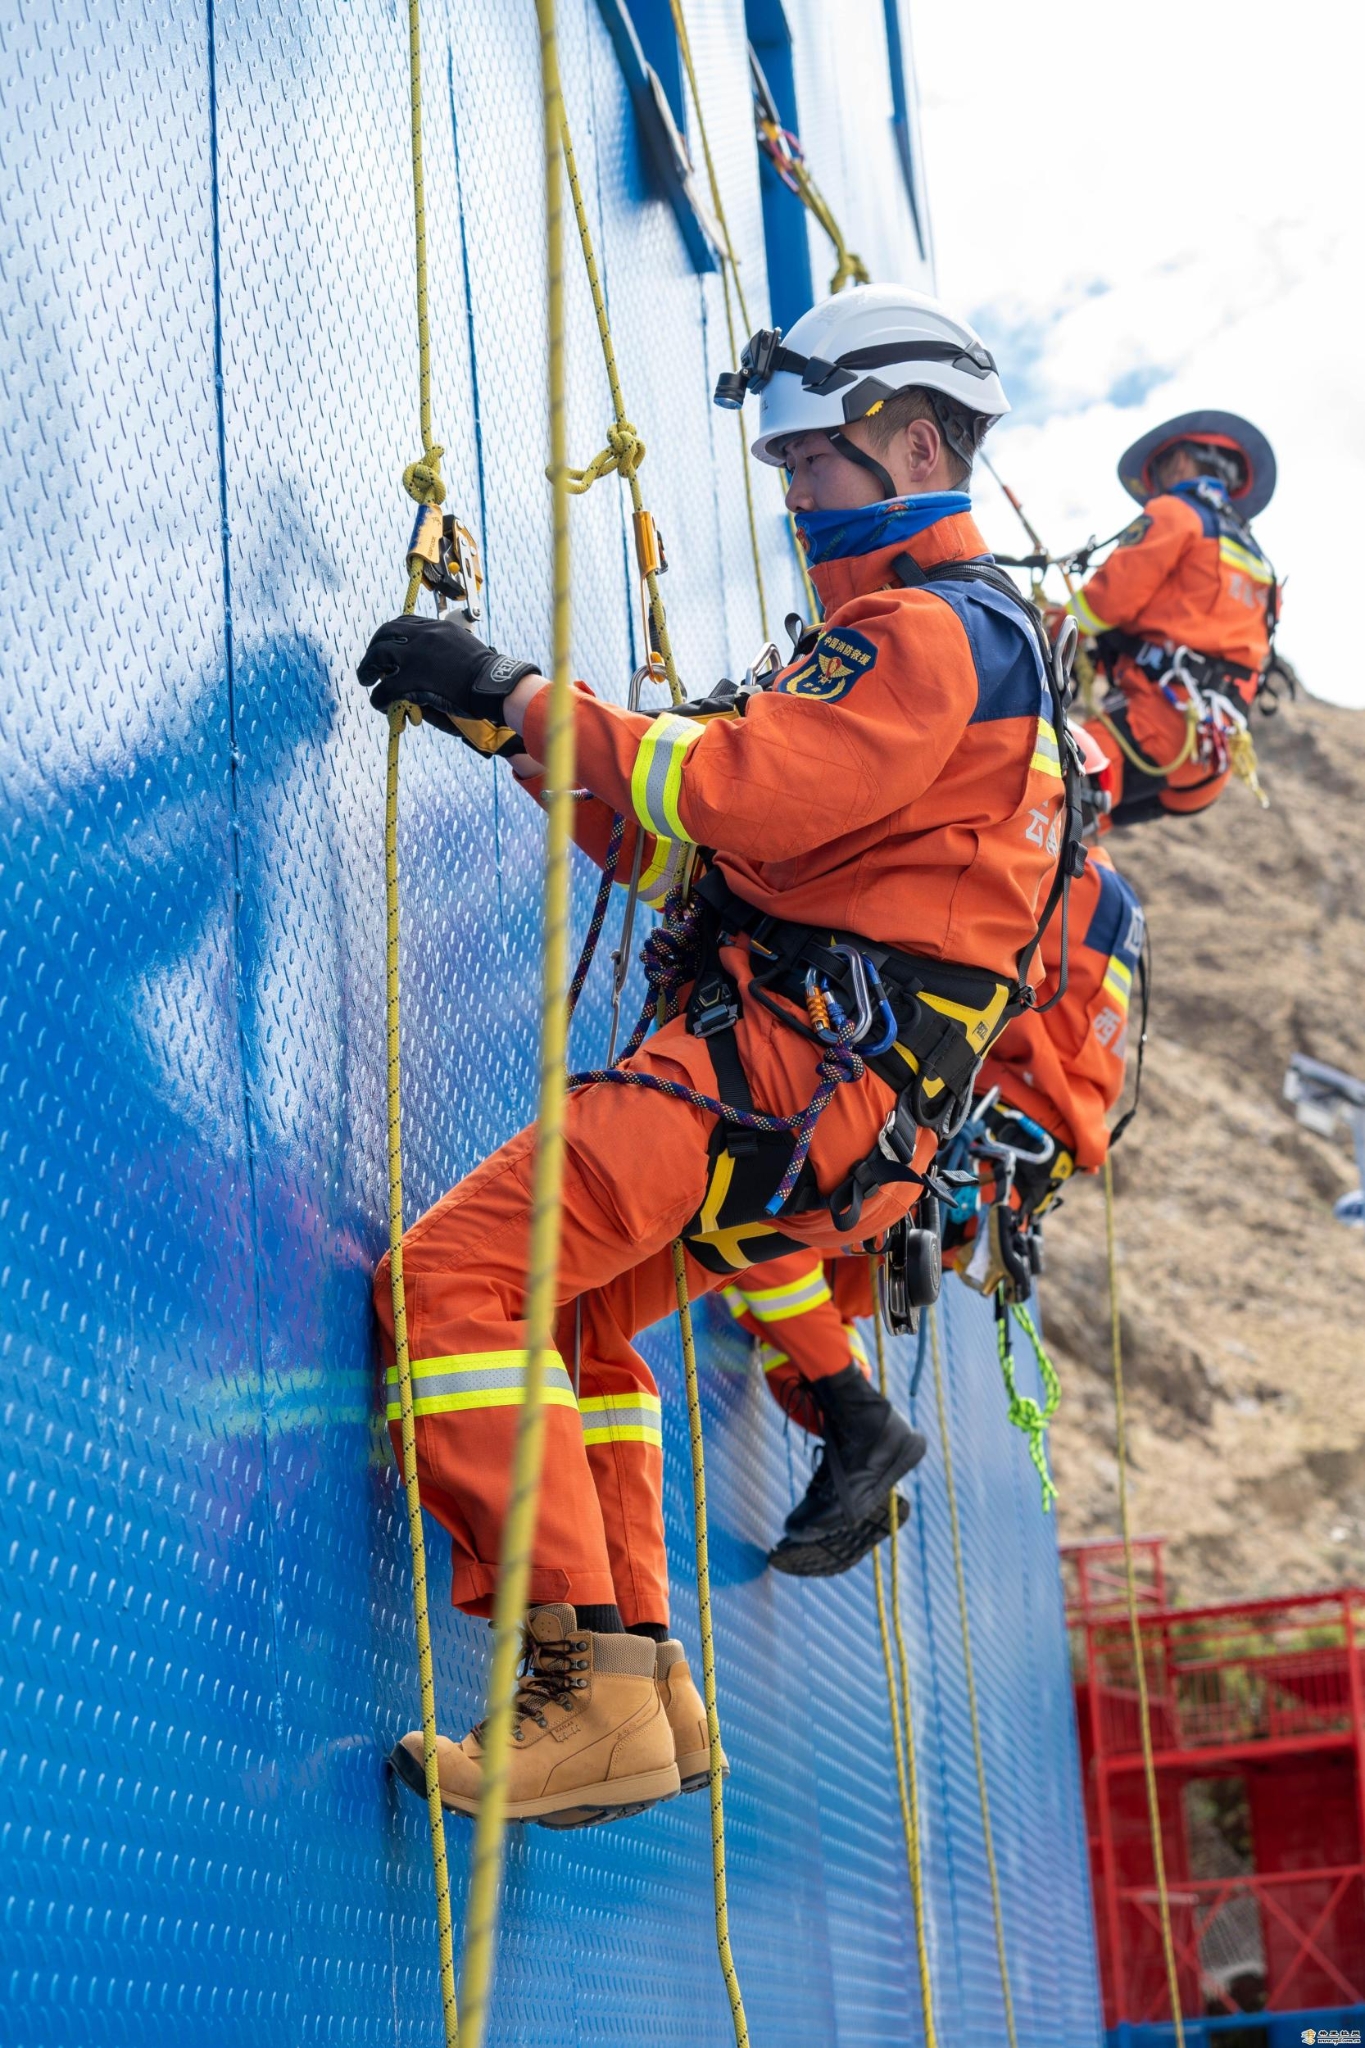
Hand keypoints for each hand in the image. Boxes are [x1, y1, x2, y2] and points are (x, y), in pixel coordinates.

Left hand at [356, 614, 541, 757]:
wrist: (495, 686)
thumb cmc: (487, 674)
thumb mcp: (465, 650)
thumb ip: (444, 652)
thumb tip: (428, 668)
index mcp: (438, 627)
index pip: (404, 622)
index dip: (391, 636)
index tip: (387, 646)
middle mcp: (424, 635)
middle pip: (386, 634)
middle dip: (374, 649)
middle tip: (371, 664)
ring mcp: (416, 656)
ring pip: (378, 655)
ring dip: (368, 668)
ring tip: (366, 679)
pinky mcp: (413, 679)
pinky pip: (385, 687)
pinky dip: (379, 697)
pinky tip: (381, 703)